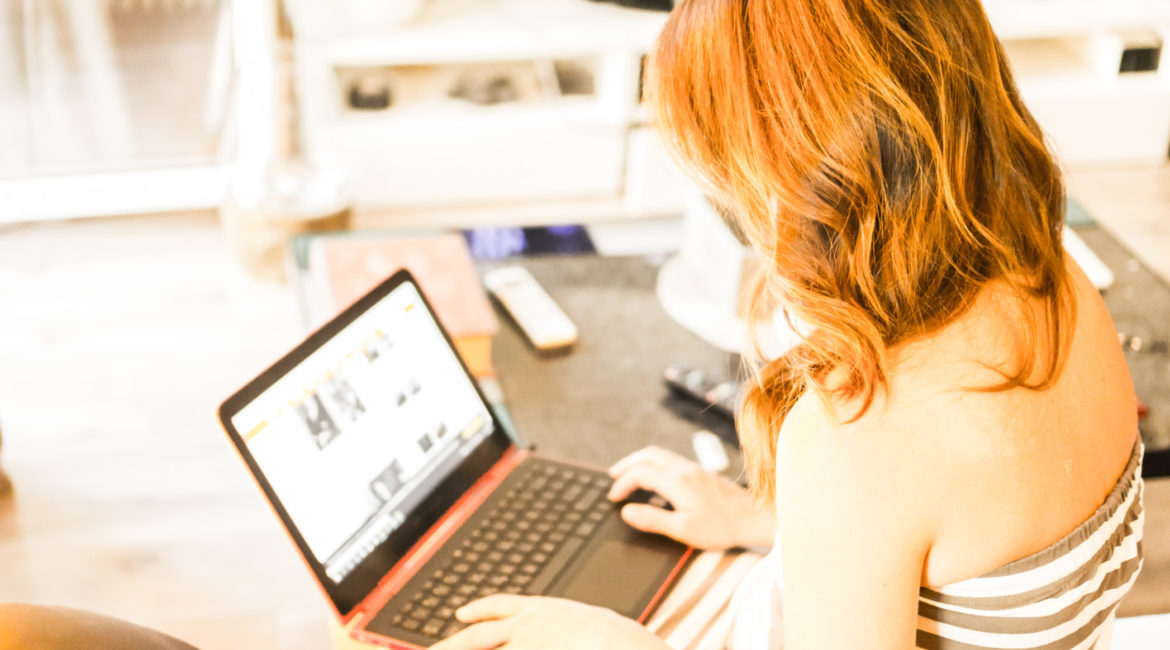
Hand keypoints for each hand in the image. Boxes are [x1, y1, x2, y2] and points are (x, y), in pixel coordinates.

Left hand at [431, 595, 668, 649]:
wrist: (629, 648)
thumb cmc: (623, 641)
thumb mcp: (592, 621)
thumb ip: (566, 624)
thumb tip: (560, 628)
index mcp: (544, 609)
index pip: (500, 605)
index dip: (477, 610)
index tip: (461, 614)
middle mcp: (529, 626)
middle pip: (478, 635)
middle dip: (453, 643)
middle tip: (433, 649)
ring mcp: (527, 647)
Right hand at [607, 446, 775, 549]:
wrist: (753, 517)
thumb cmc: (721, 526)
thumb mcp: (683, 529)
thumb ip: (652, 519)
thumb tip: (627, 511)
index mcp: (677, 481)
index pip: (639, 473)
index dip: (622, 483)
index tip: (613, 497)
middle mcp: (684, 469)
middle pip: (647, 455)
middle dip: (627, 464)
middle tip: (613, 476)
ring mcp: (694, 468)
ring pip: (660, 454)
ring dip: (640, 461)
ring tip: (629, 473)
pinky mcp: (701, 473)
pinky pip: (670, 460)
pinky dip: (654, 464)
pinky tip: (655, 480)